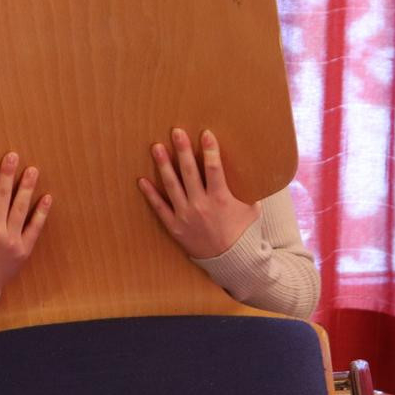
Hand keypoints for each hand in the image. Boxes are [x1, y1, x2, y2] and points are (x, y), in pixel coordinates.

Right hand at [0, 151, 50, 298]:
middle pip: (1, 195)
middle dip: (6, 173)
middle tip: (13, 156)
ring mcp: (10, 239)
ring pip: (20, 207)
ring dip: (26, 187)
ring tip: (32, 170)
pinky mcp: (23, 249)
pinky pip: (35, 227)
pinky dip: (41, 212)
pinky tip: (47, 197)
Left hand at [138, 128, 260, 258]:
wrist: (232, 263)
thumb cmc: (244, 233)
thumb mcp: (252, 209)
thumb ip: (247, 189)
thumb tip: (251, 168)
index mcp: (222, 199)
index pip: (215, 169)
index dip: (210, 150)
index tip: (205, 133)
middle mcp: (201, 205)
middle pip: (190, 172)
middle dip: (183, 150)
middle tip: (176, 131)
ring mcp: (186, 216)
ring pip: (172, 186)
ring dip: (164, 165)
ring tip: (156, 148)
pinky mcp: (175, 227)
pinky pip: (159, 208)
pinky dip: (150, 194)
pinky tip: (142, 180)